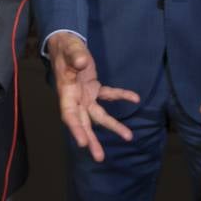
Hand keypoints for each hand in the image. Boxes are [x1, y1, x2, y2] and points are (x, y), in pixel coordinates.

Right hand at [47, 33, 139, 162]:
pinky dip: (121, 96)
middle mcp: (76, 98)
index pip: (70, 115)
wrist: (66, 43)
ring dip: (112, 125)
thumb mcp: (69, 49)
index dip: (75, 129)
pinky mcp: (94, 88)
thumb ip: (76, 56)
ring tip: (128, 136)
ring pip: (99, 115)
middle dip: (91, 140)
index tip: (82, 143)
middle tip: (100, 157)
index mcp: (66, 92)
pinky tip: (135, 98)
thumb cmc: (65, 47)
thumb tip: (82, 62)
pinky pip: (109, 95)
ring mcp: (85, 95)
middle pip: (84, 123)